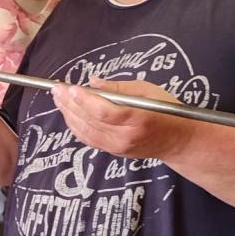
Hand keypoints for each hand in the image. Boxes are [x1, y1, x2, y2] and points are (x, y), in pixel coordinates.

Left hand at [51, 76, 193, 160]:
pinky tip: (68, 114)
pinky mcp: (113, 152)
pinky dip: (76, 126)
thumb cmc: (167, 110)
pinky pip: (88, 139)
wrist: (178, 141)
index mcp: (137, 119)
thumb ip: (118, 88)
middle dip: (70, 104)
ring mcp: (118, 147)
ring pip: (85, 132)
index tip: (70, 87)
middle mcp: (125, 137)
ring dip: (68, 115)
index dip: (84, 100)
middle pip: (90, 121)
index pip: (103, 111)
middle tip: (56, 89)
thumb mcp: (147, 90)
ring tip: (58, 99)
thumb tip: (93, 83)